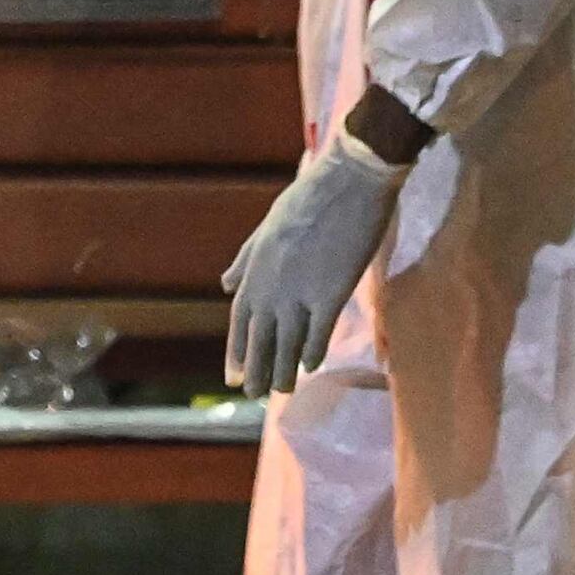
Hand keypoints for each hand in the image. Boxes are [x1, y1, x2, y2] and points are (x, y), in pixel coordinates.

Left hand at [223, 141, 404, 397]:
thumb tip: (224, 284)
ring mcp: (301, 290)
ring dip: (282, 370)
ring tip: (281, 390)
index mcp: (256, 268)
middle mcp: (272, 285)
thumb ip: (246, 258)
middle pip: (260, 338)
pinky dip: (312, 351)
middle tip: (252, 395)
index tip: (232, 376)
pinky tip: (310, 367)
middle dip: (254, 369)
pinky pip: (318, 331)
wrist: (350, 179)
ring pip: (287, 342)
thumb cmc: (311, 197)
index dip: (235, 350)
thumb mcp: (268, 226)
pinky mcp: (332, 291)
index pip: (239, 320)